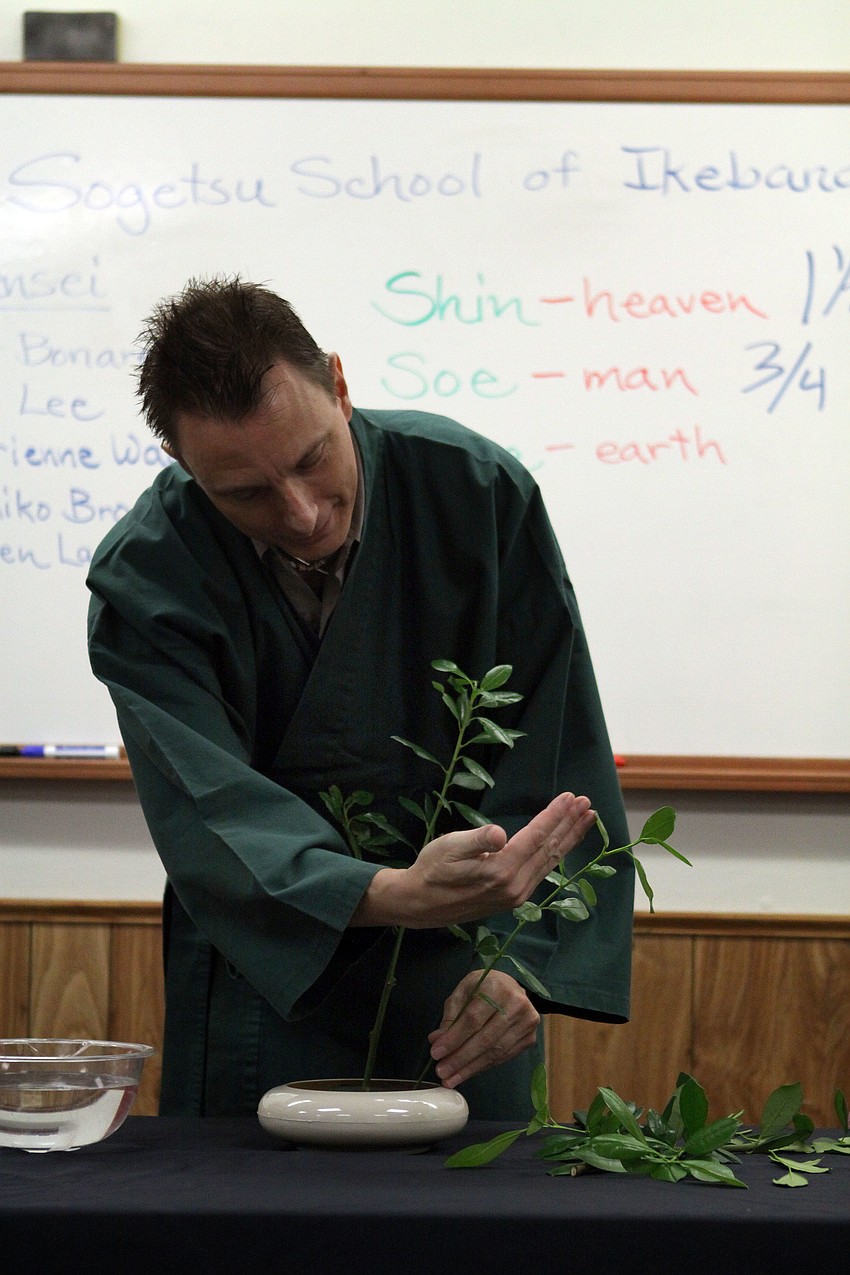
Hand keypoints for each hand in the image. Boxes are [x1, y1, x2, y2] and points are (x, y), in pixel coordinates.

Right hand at [350, 791, 594, 928]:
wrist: (419, 904)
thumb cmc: (431, 869)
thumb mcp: (448, 847)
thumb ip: (477, 840)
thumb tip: (500, 834)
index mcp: (501, 870)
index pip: (537, 837)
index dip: (555, 815)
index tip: (571, 797)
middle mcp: (515, 886)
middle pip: (550, 849)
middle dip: (570, 825)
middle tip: (587, 803)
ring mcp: (516, 895)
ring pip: (550, 861)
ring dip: (569, 838)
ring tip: (585, 819)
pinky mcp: (513, 898)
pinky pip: (542, 871)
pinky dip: (557, 853)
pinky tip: (562, 843)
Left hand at [427, 969, 539, 1088]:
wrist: (512, 987)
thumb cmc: (484, 988)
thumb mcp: (463, 993)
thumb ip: (451, 1016)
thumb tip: (437, 1040)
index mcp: (496, 987)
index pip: (473, 1019)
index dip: (454, 1038)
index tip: (436, 1053)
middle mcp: (516, 1004)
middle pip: (485, 1039)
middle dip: (460, 1058)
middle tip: (442, 1072)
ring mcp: (527, 1023)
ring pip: (495, 1052)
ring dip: (470, 1068)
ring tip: (451, 1079)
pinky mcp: (530, 1038)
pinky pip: (503, 1057)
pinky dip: (483, 1067)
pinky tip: (467, 1072)